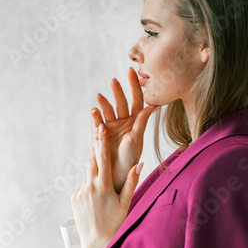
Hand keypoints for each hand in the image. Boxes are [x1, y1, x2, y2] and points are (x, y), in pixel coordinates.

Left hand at [71, 122, 143, 247]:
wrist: (96, 242)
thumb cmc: (115, 222)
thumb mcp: (126, 203)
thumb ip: (132, 182)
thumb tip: (139, 163)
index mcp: (103, 187)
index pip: (102, 159)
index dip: (101, 141)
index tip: (101, 127)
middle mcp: (89, 187)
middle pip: (92, 160)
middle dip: (97, 146)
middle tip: (100, 131)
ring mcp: (80, 192)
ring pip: (88, 173)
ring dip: (95, 166)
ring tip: (103, 165)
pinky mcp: (74, 197)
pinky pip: (84, 184)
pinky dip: (91, 182)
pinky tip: (98, 191)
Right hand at [93, 67, 158, 194]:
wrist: (116, 176)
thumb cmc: (130, 159)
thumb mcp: (137, 139)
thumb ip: (142, 121)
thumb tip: (154, 104)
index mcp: (136, 122)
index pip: (137, 100)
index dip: (135, 86)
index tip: (132, 71)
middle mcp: (124, 122)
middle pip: (122, 102)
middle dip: (118, 91)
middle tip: (114, 80)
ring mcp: (112, 127)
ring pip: (108, 110)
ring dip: (104, 102)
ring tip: (99, 96)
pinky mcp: (100, 133)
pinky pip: (97, 121)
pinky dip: (95, 115)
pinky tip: (93, 110)